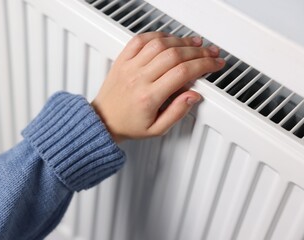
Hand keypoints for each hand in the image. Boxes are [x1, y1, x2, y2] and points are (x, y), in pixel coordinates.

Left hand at [92, 32, 224, 141]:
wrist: (103, 120)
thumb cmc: (128, 125)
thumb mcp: (157, 129)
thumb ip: (177, 113)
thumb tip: (194, 96)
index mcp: (149, 97)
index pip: (183, 73)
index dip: (204, 65)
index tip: (215, 64)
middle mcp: (139, 78)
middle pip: (175, 55)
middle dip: (198, 52)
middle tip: (210, 53)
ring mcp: (129, 67)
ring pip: (159, 44)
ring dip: (181, 41)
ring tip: (195, 43)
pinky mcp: (122, 60)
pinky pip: (139, 40)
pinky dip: (157, 35)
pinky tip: (169, 38)